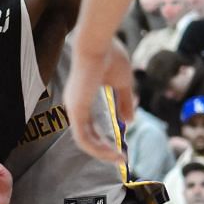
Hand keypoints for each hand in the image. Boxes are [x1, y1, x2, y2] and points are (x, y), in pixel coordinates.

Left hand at [64, 44, 126, 164]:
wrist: (98, 43)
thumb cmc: (110, 56)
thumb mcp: (122, 83)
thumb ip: (125, 102)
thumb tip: (130, 122)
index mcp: (82, 97)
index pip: (89, 124)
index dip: (104, 137)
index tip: (119, 146)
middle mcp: (75, 105)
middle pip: (86, 136)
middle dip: (104, 150)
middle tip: (121, 159)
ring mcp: (74, 108)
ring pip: (85, 142)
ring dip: (103, 153)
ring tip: (120, 159)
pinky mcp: (76, 111)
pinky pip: (84, 139)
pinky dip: (98, 149)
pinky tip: (113, 153)